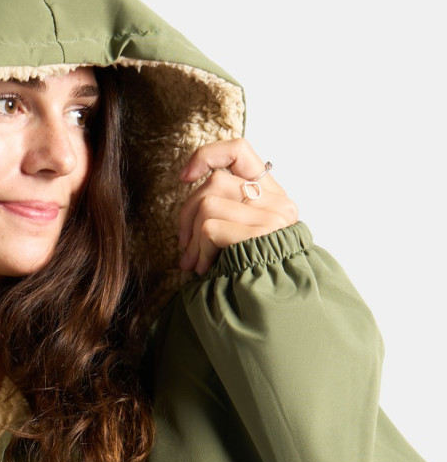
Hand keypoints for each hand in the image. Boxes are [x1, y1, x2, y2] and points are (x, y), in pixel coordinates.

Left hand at [177, 138, 297, 274]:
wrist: (277, 311)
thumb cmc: (251, 274)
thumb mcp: (241, 236)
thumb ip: (226, 211)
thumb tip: (189, 193)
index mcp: (273, 195)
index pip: (239, 150)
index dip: (207, 156)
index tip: (185, 177)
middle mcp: (277, 202)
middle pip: (214, 181)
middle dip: (187, 213)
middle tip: (184, 245)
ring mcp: (271, 218)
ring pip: (208, 203)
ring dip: (192, 237)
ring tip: (194, 262)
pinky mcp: (260, 234)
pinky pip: (209, 228)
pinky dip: (199, 250)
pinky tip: (204, 269)